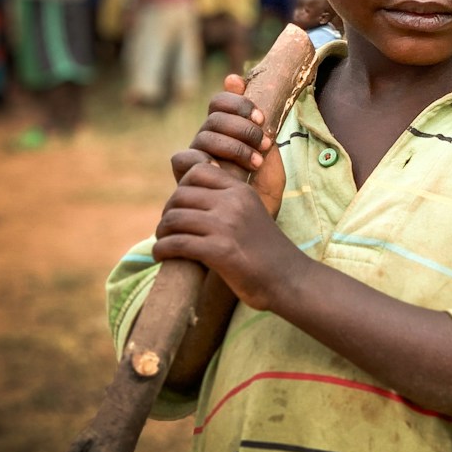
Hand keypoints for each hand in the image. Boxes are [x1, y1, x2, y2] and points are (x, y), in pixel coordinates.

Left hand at [152, 163, 304, 310]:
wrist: (289, 280)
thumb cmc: (267, 252)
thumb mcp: (252, 214)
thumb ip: (228, 203)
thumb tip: (188, 199)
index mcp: (241, 190)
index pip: (198, 171)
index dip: (181, 187)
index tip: (181, 206)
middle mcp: (233, 202)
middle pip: (180, 195)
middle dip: (168, 212)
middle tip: (168, 229)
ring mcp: (226, 226)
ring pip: (174, 218)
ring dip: (162, 232)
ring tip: (163, 242)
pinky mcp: (219, 251)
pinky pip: (176, 244)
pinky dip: (162, 250)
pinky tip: (162, 256)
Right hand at [164, 74, 283, 213]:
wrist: (253, 236)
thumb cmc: (262, 199)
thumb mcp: (271, 161)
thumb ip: (260, 128)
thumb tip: (235, 80)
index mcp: (226, 135)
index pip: (220, 103)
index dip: (237, 102)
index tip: (261, 117)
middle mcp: (207, 144)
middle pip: (214, 116)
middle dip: (242, 126)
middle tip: (263, 145)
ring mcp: (195, 162)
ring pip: (203, 134)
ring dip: (233, 145)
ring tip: (255, 164)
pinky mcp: (184, 181)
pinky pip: (184, 159)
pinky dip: (204, 161)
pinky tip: (224, 172)